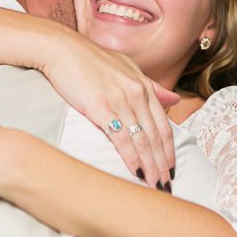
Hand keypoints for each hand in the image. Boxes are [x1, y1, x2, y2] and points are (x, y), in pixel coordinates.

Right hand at [40, 28, 176, 191]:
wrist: (62, 49)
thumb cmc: (90, 59)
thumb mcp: (127, 68)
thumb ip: (151, 86)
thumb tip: (174, 99)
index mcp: (144, 86)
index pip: (164, 125)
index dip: (170, 151)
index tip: (172, 170)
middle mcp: (137, 93)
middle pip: (156, 136)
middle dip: (163, 165)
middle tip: (167, 187)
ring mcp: (121, 100)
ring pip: (142, 140)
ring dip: (151, 167)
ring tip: (155, 186)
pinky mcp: (101, 107)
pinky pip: (121, 138)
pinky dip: (131, 158)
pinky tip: (136, 172)